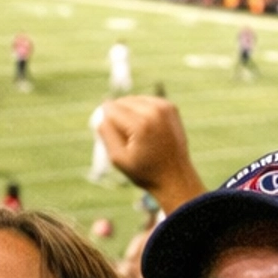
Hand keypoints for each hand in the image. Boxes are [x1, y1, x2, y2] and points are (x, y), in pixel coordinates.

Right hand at [98, 97, 204, 211]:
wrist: (175, 177)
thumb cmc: (145, 172)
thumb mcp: (118, 158)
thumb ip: (106, 133)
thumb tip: (102, 113)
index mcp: (141, 124)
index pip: (110, 108)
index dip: (107, 123)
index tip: (115, 139)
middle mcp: (155, 111)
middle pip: (121, 101)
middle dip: (117, 116)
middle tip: (127, 139)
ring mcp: (164, 107)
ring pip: (132, 100)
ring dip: (129, 113)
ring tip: (138, 135)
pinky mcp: (170, 106)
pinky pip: (145, 101)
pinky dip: (141, 112)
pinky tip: (146, 129)